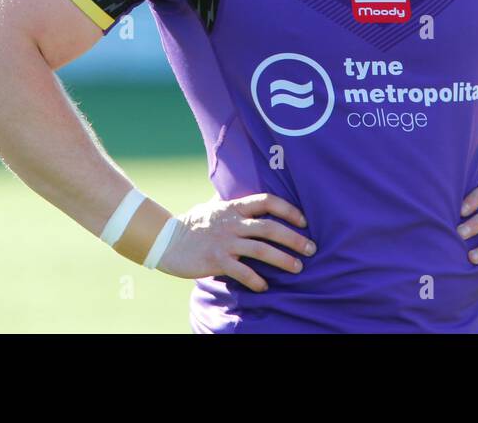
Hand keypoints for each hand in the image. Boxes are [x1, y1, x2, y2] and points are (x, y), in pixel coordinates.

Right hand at [156, 193, 316, 291]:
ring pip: (260, 250)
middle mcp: (232, 223)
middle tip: (311, 248)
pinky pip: (241, 271)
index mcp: (233, 207)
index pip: (266, 201)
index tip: (304, 220)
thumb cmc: (193, 224)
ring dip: (282, 259)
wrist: (166, 240)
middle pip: (270, 227)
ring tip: (297, 268)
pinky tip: (265, 286)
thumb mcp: (212, 206)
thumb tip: (243, 191)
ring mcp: (224, 242)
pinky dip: (256, 279)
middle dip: (294, 238)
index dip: (288, 209)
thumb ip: (230, 202)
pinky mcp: (216, 260)